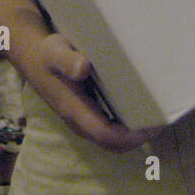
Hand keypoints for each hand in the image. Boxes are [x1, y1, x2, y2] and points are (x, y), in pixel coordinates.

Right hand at [12, 17, 152, 152]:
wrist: (33, 58)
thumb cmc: (47, 53)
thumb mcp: (55, 50)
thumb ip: (67, 59)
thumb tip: (84, 68)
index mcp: (74, 109)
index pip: (105, 134)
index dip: (130, 137)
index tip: (152, 126)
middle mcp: (79, 120)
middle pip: (112, 143)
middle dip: (137, 139)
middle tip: (162, 121)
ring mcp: (82, 119)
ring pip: (111, 139)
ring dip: (133, 135)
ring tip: (155, 117)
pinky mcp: (85, 113)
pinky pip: (108, 129)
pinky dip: (126, 127)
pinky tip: (139, 111)